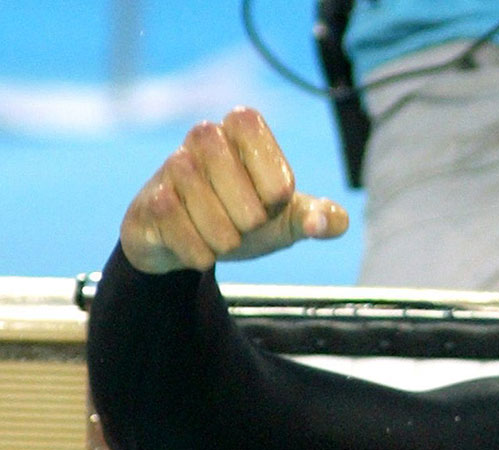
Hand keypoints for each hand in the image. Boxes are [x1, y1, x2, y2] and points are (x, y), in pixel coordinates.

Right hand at [120, 106, 347, 273]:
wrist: (193, 244)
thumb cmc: (245, 218)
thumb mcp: (288, 218)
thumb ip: (321, 218)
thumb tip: (327, 223)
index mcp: (244, 129)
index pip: (272, 164)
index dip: (275, 192)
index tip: (271, 200)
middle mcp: (204, 136)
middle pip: (241, 194)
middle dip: (249, 222)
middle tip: (244, 223)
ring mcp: (172, 166)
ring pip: (207, 212)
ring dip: (224, 239)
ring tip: (221, 235)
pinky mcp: (149, 200)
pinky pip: (178, 229)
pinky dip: (198, 251)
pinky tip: (199, 248)